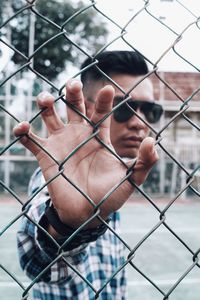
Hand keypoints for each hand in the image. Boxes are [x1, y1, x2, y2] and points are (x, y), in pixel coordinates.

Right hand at [13, 79, 157, 227]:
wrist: (87, 213)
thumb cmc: (109, 196)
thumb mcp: (131, 179)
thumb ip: (145, 162)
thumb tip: (152, 141)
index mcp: (99, 136)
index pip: (101, 112)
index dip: (104, 100)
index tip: (108, 89)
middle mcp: (79, 135)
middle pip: (74, 106)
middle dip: (72, 93)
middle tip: (72, 85)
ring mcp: (61, 143)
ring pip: (50, 116)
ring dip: (46, 104)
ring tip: (46, 99)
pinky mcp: (46, 155)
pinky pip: (31, 140)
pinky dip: (24, 132)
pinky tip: (23, 128)